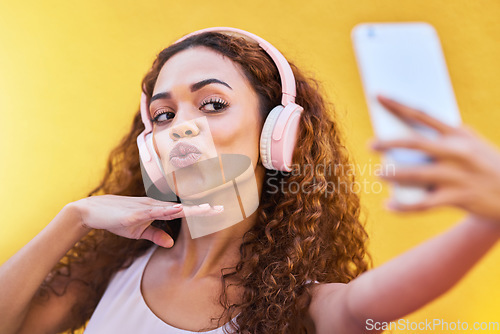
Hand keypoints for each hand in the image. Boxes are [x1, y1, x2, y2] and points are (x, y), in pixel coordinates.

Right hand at [68, 195, 222, 247]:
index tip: (217, 211)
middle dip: (201, 209)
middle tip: (221, 209)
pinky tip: (178, 210)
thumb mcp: (138, 230)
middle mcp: (154, 206)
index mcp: (157, 210)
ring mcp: (145, 208)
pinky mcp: (134, 214)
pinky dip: (166, 211)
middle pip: (182, 208)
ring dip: (188, 209)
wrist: (92, 211)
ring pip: (171, 208)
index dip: (199, 211)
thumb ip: (155, 235)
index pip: (183, 211)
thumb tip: (171, 242)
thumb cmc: (116, 218)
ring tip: (206, 209)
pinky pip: (153, 212)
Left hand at [370, 95, 499, 221]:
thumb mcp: (469, 143)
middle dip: (389, 143)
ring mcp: (457, 176)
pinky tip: (388, 206)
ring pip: (417, 174)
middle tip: (370, 144)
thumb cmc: (484, 163)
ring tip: (378, 173)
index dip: (398, 105)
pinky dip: (403, 206)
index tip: (378, 96)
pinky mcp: (458, 198)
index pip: (422, 114)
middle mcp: (457, 152)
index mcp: (458, 134)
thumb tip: (401, 141)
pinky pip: (424, 204)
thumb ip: (441, 139)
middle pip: (415, 143)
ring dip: (394, 174)